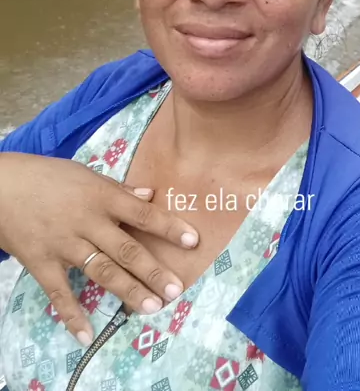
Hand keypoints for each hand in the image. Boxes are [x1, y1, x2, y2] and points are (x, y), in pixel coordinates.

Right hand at [0, 153, 198, 344]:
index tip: (192, 241)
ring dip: (127, 290)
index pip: (142, 214)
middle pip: (126, 249)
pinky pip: (59, 293)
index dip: (168, 227)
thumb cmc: (47, 176)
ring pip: (101, 271)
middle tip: (175, 289)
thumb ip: (118, 189)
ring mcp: (65, 244)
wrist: (2, 186)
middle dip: (152, 270)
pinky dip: (72, 315)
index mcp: (101, 196)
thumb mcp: (85, 174)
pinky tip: (87, 334)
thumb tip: (150, 195)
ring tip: (151, 307)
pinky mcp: (42, 262)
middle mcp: (87, 221)